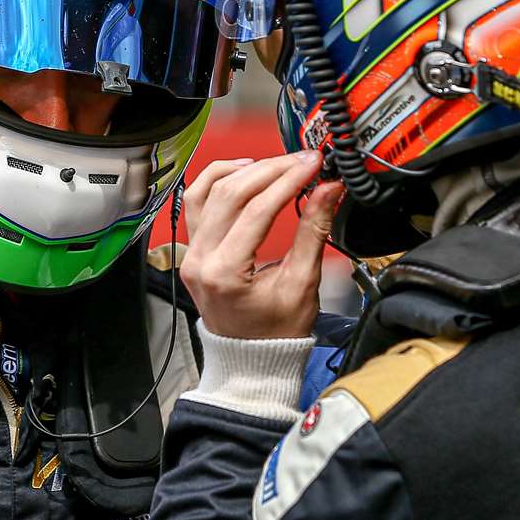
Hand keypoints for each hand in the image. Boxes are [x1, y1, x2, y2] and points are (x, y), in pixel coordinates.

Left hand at [179, 152, 343, 340]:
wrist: (252, 359)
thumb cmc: (276, 333)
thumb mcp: (302, 283)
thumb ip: (314, 231)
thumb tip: (328, 189)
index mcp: (224, 274)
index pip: (257, 210)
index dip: (288, 180)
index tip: (313, 164)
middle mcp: (199, 260)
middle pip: (231, 193)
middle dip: (272, 169)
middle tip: (303, 160)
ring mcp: (191, 253)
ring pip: (208, 190)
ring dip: (245, 170)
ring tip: (278, 164)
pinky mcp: (192, 248)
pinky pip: (196, 201)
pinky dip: (218, 179)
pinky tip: (244, 171)